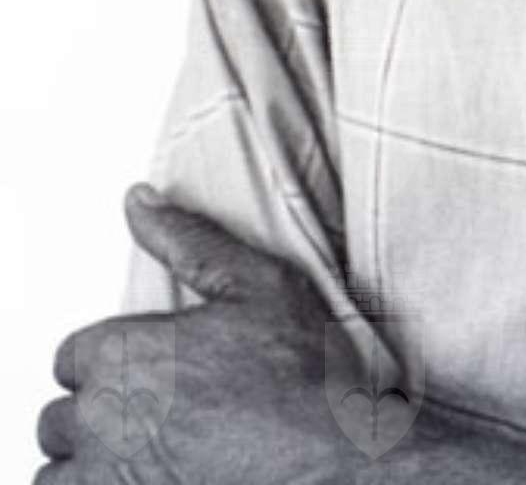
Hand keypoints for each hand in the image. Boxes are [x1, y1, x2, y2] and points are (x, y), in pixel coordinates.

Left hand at [35, 183, 425, 482]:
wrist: (332, 456)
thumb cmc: (300, 373)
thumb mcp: (254, 284)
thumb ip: (186, 239)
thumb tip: (138, 201)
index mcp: (124, 353)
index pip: (71, 357)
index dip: (110, 360)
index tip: (148, 371)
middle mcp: (104, 420)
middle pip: (60, 418)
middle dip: (98, 413)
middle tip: (154, 413)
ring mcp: (111, 478)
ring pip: (61, 471)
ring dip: (90, 462)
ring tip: (144, 453)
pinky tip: (145, 477)